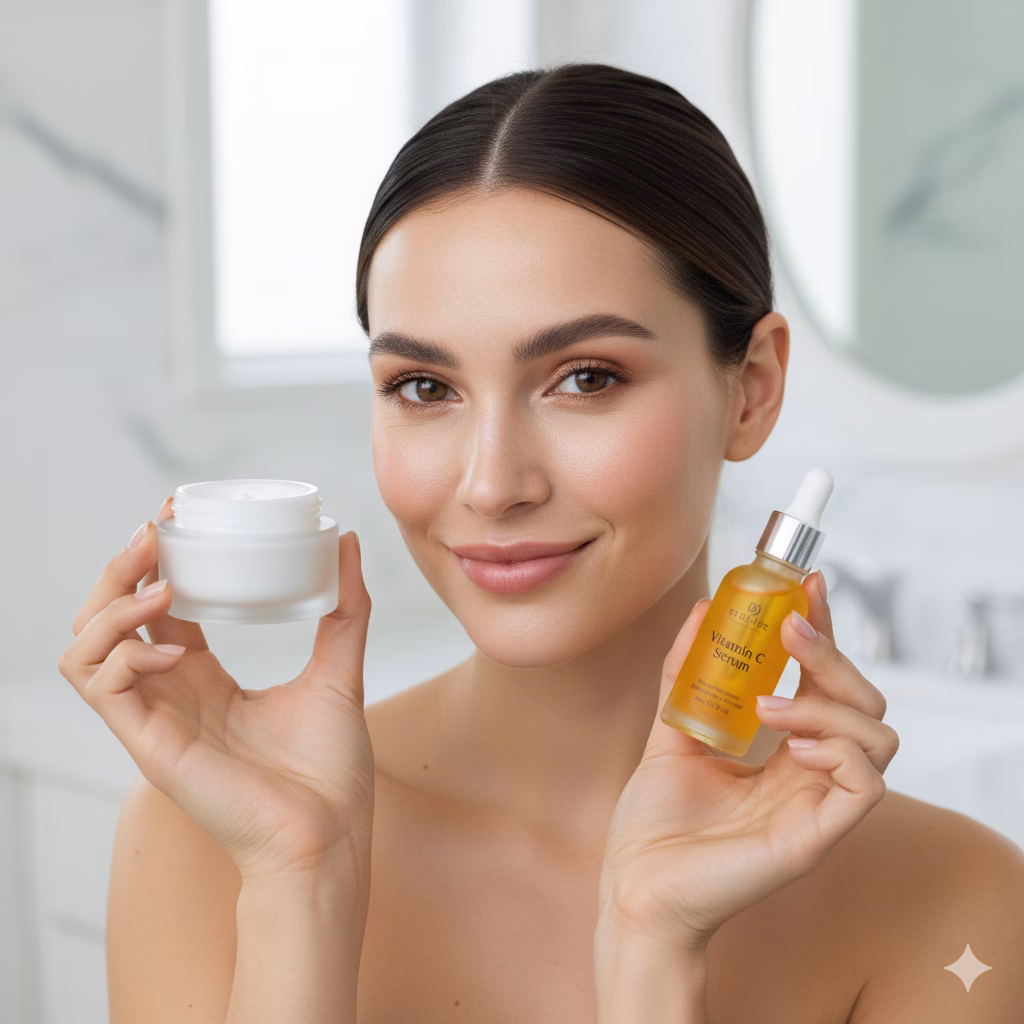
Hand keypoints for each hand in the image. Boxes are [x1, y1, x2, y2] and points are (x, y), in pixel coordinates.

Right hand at [58, 497, 375, 890]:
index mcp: (206, 679)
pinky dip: (123, 657)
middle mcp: (172, 694)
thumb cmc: (329, 772)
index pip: (159, 608)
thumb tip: (349, 544)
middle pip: (110, 618)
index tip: (174, 514)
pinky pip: (100, 688)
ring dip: (111, 607)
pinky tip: (169, 652)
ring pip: (86, 648)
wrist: (328, 836)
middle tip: (155, 533)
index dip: (156, 561)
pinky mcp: (148, 746)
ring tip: (161, 589)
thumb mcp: (339, 671)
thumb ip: (344, 609)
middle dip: (121, 569)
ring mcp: (154, 719)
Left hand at [598, 570, 898, 949]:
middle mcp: (810, 773)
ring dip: (826, 704)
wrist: (633, 886)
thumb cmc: (654, 823)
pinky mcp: (818, 836)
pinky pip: (867, 783)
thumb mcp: (672, 731)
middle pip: (863, 701)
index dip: (823, 632)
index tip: (805, 587)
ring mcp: (818, 805)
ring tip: (768, 710)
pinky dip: (838, 750)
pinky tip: (790, 748)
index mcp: (783, 750)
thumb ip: (686, 674)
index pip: (824, 681)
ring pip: (878, 736)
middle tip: (789, 629)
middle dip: (832, 655)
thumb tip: (699, 609)